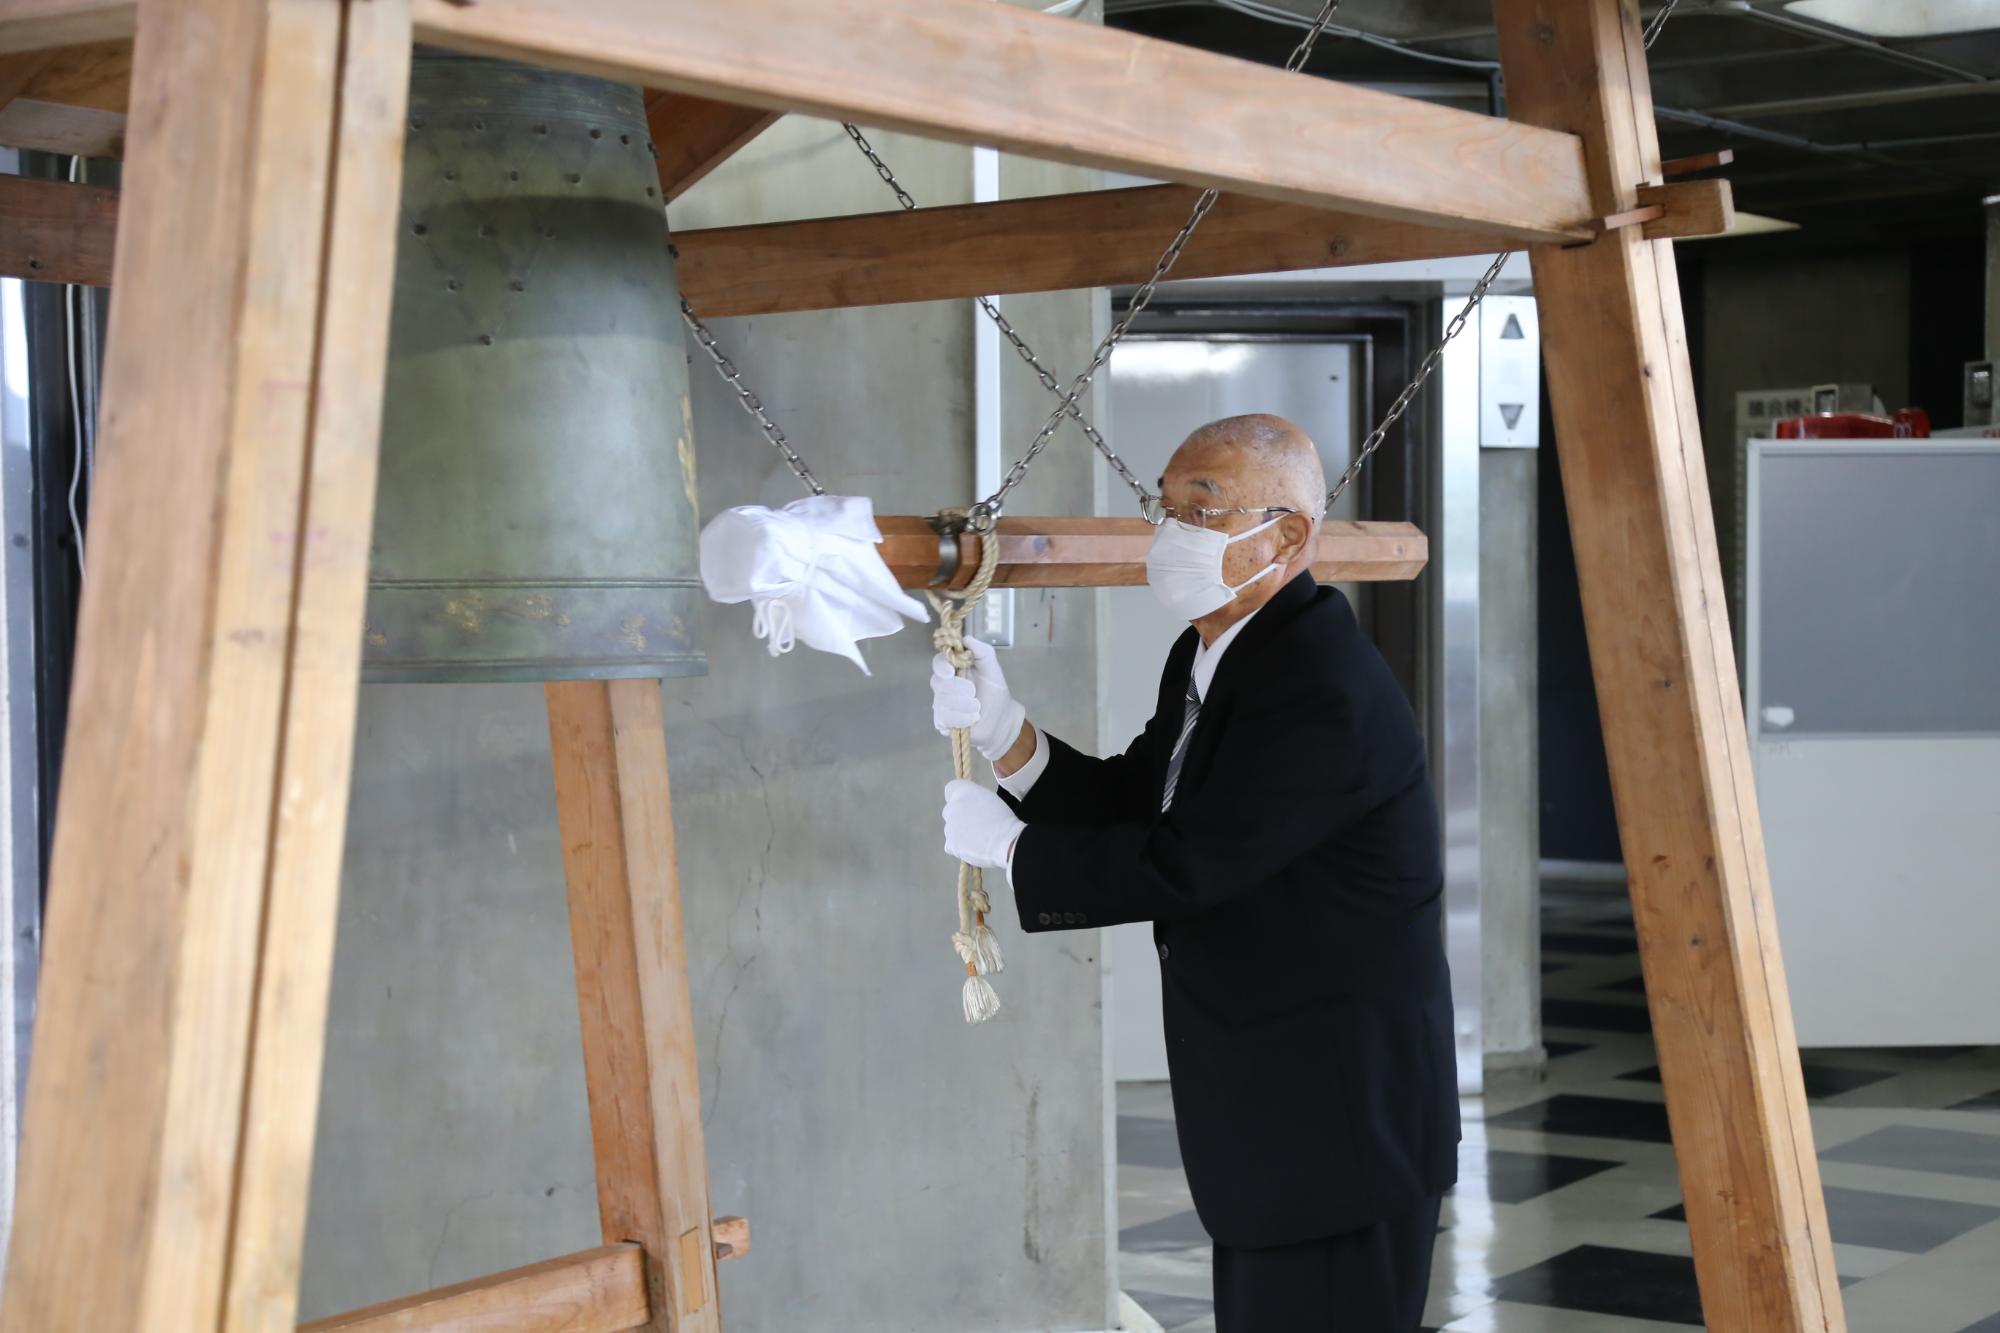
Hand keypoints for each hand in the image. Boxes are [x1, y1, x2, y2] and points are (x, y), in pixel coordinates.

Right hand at [931, 637, 1026, 761]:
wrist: (1001, 719)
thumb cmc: (995, 692)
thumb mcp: (992, 669)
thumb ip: (982, 651)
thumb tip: (966, 638)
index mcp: (954, 669)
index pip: (939, 663)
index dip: (941, 666)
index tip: (951, 672)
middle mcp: (944, 685)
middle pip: (937, 683)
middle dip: (956, 689)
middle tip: (973, 693)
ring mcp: (941, 704)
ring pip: (941, 703)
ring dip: (962, 706)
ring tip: (977, 708)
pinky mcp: (942, 721)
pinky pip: (943, 719)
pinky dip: (960, 719)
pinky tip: (972, 719)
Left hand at [941, 779, 1024, 870]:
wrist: (1005, 841)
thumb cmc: (1003, 818)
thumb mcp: (989, 798)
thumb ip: (974, 798)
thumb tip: (969, 805)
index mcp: (963, 792)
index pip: (951, 788)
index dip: (958, 798)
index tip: (967, 804)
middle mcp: (952, 807)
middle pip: (950, 810)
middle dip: (959, 816)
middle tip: (976, 824)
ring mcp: (949, 827)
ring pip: (951, 828)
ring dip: (960, 832)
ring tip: (978, 838)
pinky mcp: (950, 844)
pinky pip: (951, 844)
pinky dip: (959, 847)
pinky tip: (973, 847)